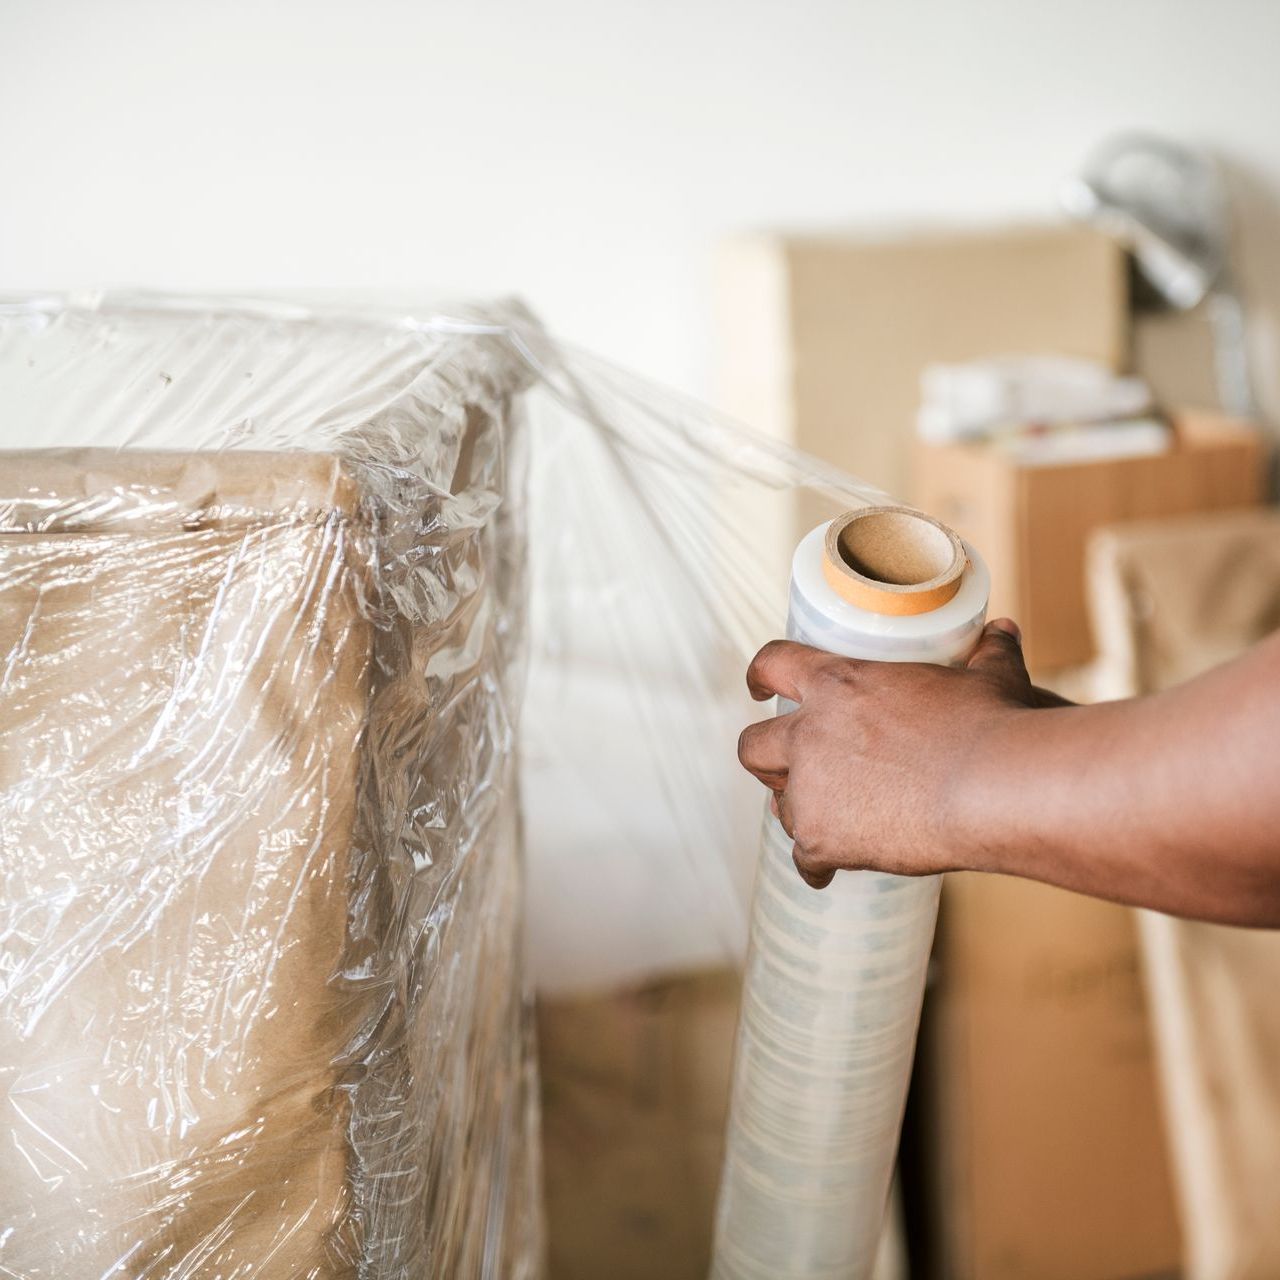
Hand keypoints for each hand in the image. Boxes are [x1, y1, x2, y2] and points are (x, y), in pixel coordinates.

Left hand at [737, 619, 1070, 888]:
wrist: (994, 789)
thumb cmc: (992, 727)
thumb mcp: (988, 679)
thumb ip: (987, 654)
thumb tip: (1002, 631)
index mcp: (837, 685)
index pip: (774, 665)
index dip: (761, 675)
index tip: (759, 687)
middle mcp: (809, 735)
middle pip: (752, 746)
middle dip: (765, 759)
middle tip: (787, 770)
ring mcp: (809, 790)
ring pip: (781, 806)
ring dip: (800, 812)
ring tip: (829, 822)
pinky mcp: (820, 839)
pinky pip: (804, 858)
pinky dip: (816, 865)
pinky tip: (828, 871)